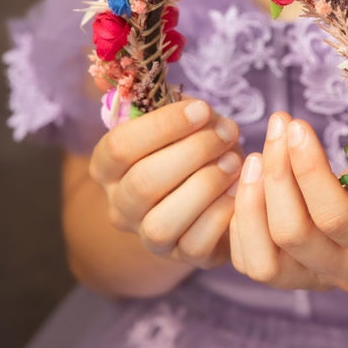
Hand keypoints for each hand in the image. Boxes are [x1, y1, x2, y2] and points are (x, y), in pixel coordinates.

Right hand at [88, 98, 242, 269]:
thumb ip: (166, 101)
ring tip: (235, 162)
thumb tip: (170, 89)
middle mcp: (119, 206)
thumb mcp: (176, 118)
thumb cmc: (190, 144)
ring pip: (162, 222)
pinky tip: (240, 190)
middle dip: (192, 153)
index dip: (163, 126)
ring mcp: (148, 237)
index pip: (119, 147)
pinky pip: (195, 246)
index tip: (204, 109)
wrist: (209, 191)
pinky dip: (220, 216)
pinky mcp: (182, 257)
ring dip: (205, 186)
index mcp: (106, 167)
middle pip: (143, 183)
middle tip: (228, 132)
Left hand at [229, 112, 347, 291]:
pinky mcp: (288, 276)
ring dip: (251, 202)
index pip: (336, 218)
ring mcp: (316, 280)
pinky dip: (240, 220)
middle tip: (277, 126)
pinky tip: (251, 179)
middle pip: (293, 235)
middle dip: (277, 175)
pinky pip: (247, 261)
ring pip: (262, 261)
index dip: (309, 170)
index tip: (296, 125)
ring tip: (255, 155)